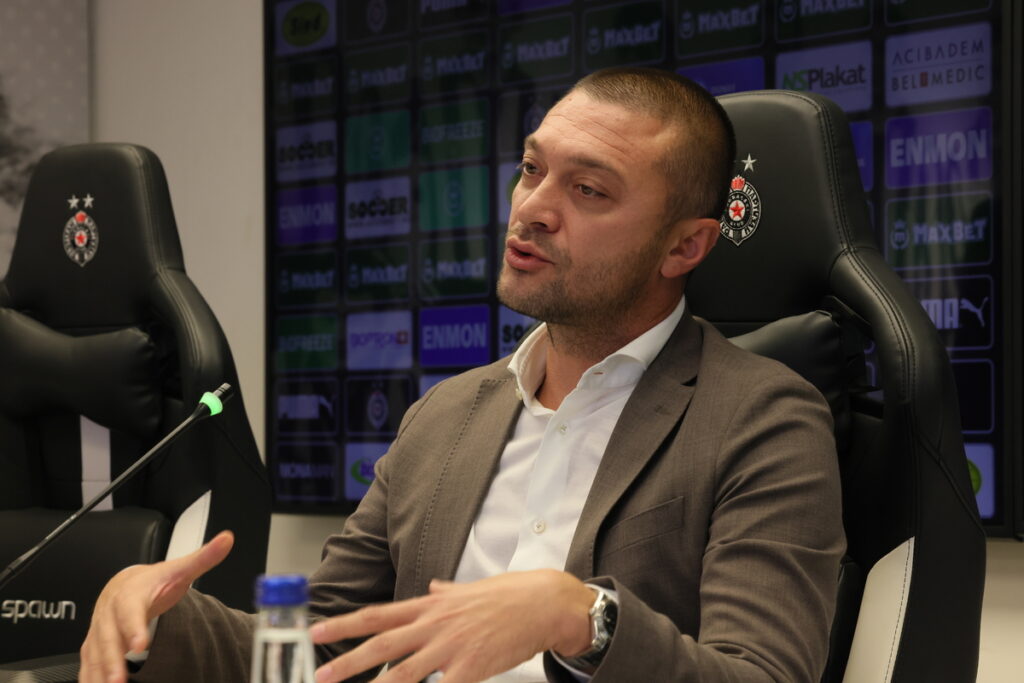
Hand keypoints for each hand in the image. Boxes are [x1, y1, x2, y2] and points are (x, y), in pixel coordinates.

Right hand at [78, 530, 233, 682]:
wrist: (126, 583)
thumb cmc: (154, 581)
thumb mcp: (179, 568)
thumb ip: (204, 558)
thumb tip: (226, 540)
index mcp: (131, 594)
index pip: (131, 610)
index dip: (134, 627)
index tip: (140, 644)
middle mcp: (110, 612)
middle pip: (109, 637)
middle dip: (113, 660)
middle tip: (119, 680)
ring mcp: (100, 629)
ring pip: (96, 652)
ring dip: (100, 672)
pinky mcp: (95, 643)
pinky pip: (90, 662)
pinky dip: (91, 676)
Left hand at [310, 569, 594, 682]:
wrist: (543, 602)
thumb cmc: (510, 595)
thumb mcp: (469, 589)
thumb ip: (446, 592)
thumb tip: (432, 588)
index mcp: (431, 606)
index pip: (378, 614)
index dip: (345, 624)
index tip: (317, 631)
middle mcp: (435, 624)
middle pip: (382, 644)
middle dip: (348, 661)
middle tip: (320, 674)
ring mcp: (452, 646)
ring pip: (403, 671)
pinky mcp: (471, 667)